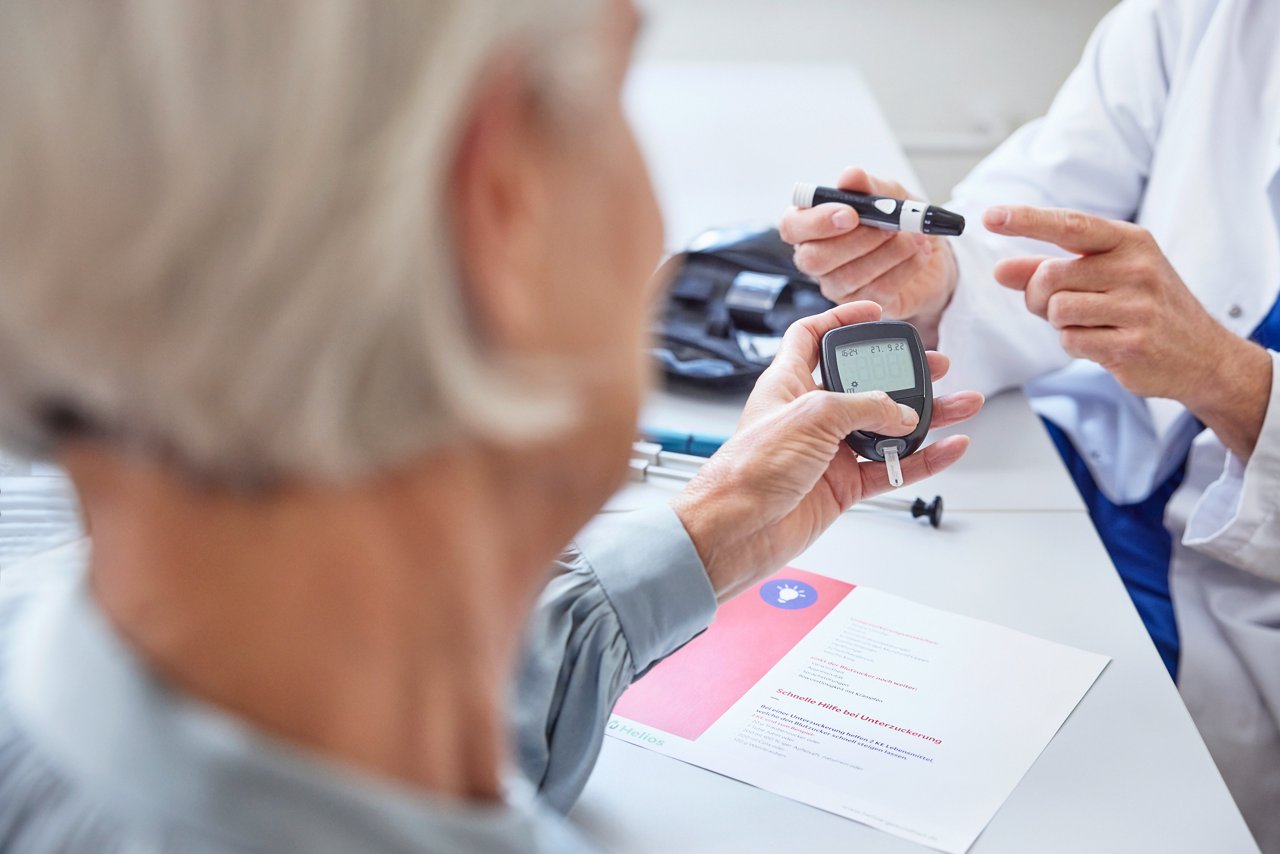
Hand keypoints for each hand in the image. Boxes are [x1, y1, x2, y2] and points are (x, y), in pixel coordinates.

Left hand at [671, 301, 983, 601]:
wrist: (735, 531)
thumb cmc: (748, 471)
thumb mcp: (811, 417)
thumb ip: (863, 406)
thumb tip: (902, 410)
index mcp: (788, 383)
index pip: (811, 337)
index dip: (841, 321)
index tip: (875, 314)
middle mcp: (809, 414)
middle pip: (864, 383)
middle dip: (903, 373)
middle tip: (937, 366)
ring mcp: (827, 451)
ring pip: (887, 428)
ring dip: (926, 417)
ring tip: (963, 405)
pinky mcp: (840, 486)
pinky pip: (891, 468)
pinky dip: (923, 460)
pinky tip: (948, 448)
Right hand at [779, 167, 957, 329]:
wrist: (930, 251)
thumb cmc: (898, 221)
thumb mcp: (888, 194)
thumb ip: (868, 186)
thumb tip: (850, 176)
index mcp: (812, 226)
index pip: (792, 227)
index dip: (816, 222)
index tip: (849, 213)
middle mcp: (817, 258)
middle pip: (813, 259)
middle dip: (856, 240)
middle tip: (890, 225)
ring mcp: (837, 286)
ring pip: (848, 276)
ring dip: (888, 253)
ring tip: (915, 236)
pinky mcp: (863, 305)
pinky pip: (877, 292)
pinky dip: (905, 268)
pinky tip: (920, 253)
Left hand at [985, 204, 1271, 457]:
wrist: (1203, 354)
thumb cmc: (1147, 307)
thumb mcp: (1107, 275)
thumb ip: (1050, 269)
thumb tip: (1000, 270)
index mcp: (1130, 241)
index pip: (1070, 224)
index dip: (1027, 220)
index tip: (991, 216)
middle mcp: (1137, 268)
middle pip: (1050, 276)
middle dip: (1038, 295)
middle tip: (1055, 305)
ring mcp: (1137, 307)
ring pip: (1057, 310)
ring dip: (1059, 323)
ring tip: (1090, 323)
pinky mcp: (1132, 343)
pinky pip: (1070, 341)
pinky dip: (1074, 344)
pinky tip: (1102, 342)